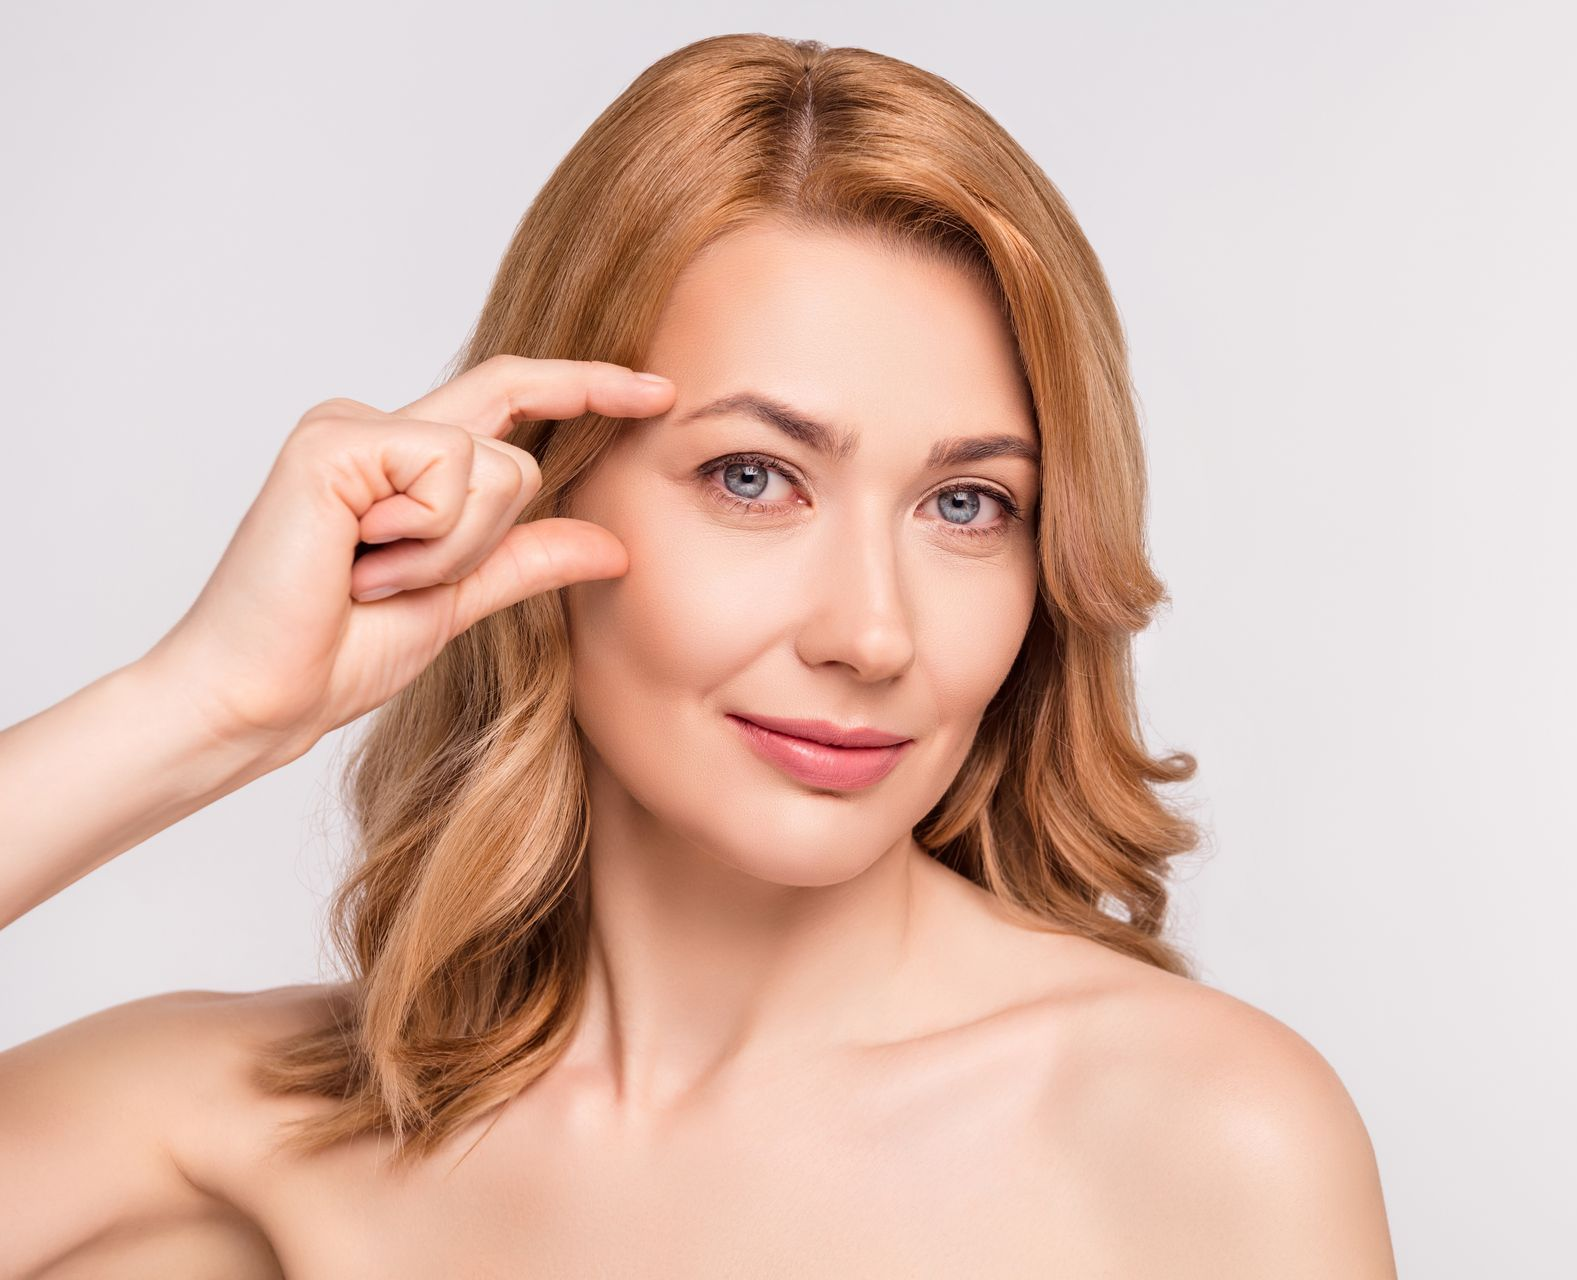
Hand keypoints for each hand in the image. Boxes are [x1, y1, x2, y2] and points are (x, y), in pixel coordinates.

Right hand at [138, 354, 674, 761]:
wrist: (265, 698)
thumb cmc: (337, 654)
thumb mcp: (459, 600)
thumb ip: (527, 561)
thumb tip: (611, 544)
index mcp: (403, 464)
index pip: (511, 398)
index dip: (584, 385)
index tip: (658, 389)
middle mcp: (377, 431)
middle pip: (513, 450)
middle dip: (484, 540)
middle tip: (396, 586)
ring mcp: (353, 428)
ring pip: (494, 468)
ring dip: (452, 551)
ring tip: (372, 578)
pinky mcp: (335, 440)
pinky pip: (449, 474)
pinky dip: (425, 540)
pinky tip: (358, 562)